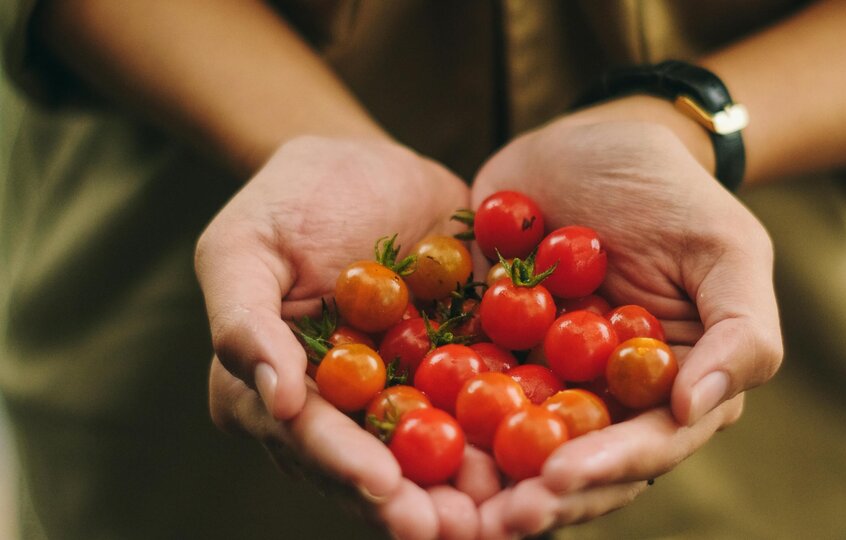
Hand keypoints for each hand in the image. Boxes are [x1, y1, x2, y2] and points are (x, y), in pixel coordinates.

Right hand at [196, 136, 481, 538]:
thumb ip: (245, 322)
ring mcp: (400, 394)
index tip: (385, 488)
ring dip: (467, 489)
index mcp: (276, 391)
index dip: (344, 467)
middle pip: (373, 466)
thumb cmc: (290, 199)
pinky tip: (544, 454)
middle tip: (454, 530)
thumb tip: (274, 401)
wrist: (369, 165)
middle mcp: (339, 409)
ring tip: (505, 513)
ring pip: (430, 454)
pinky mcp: (452, 371)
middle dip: (414, 504)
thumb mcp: (242, 246)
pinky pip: (480, 407)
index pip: (307, 438)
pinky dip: (509, 433)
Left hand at [471, 109, 782, 535]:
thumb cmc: (668, 191)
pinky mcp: (489, 350)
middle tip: (493, 520)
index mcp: (670, 386)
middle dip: (537, 496)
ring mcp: (543, 378)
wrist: (587, 141)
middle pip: (576, 464)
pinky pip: (461, 392)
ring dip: (484, 480)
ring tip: (445, 506)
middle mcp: (606, 397)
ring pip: (515, 445)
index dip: (605, 469)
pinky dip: (438, 418)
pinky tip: (405, 436)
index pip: (646, 446)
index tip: (557, 480)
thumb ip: (742, 330)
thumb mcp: (726, 247)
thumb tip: (698, 408)